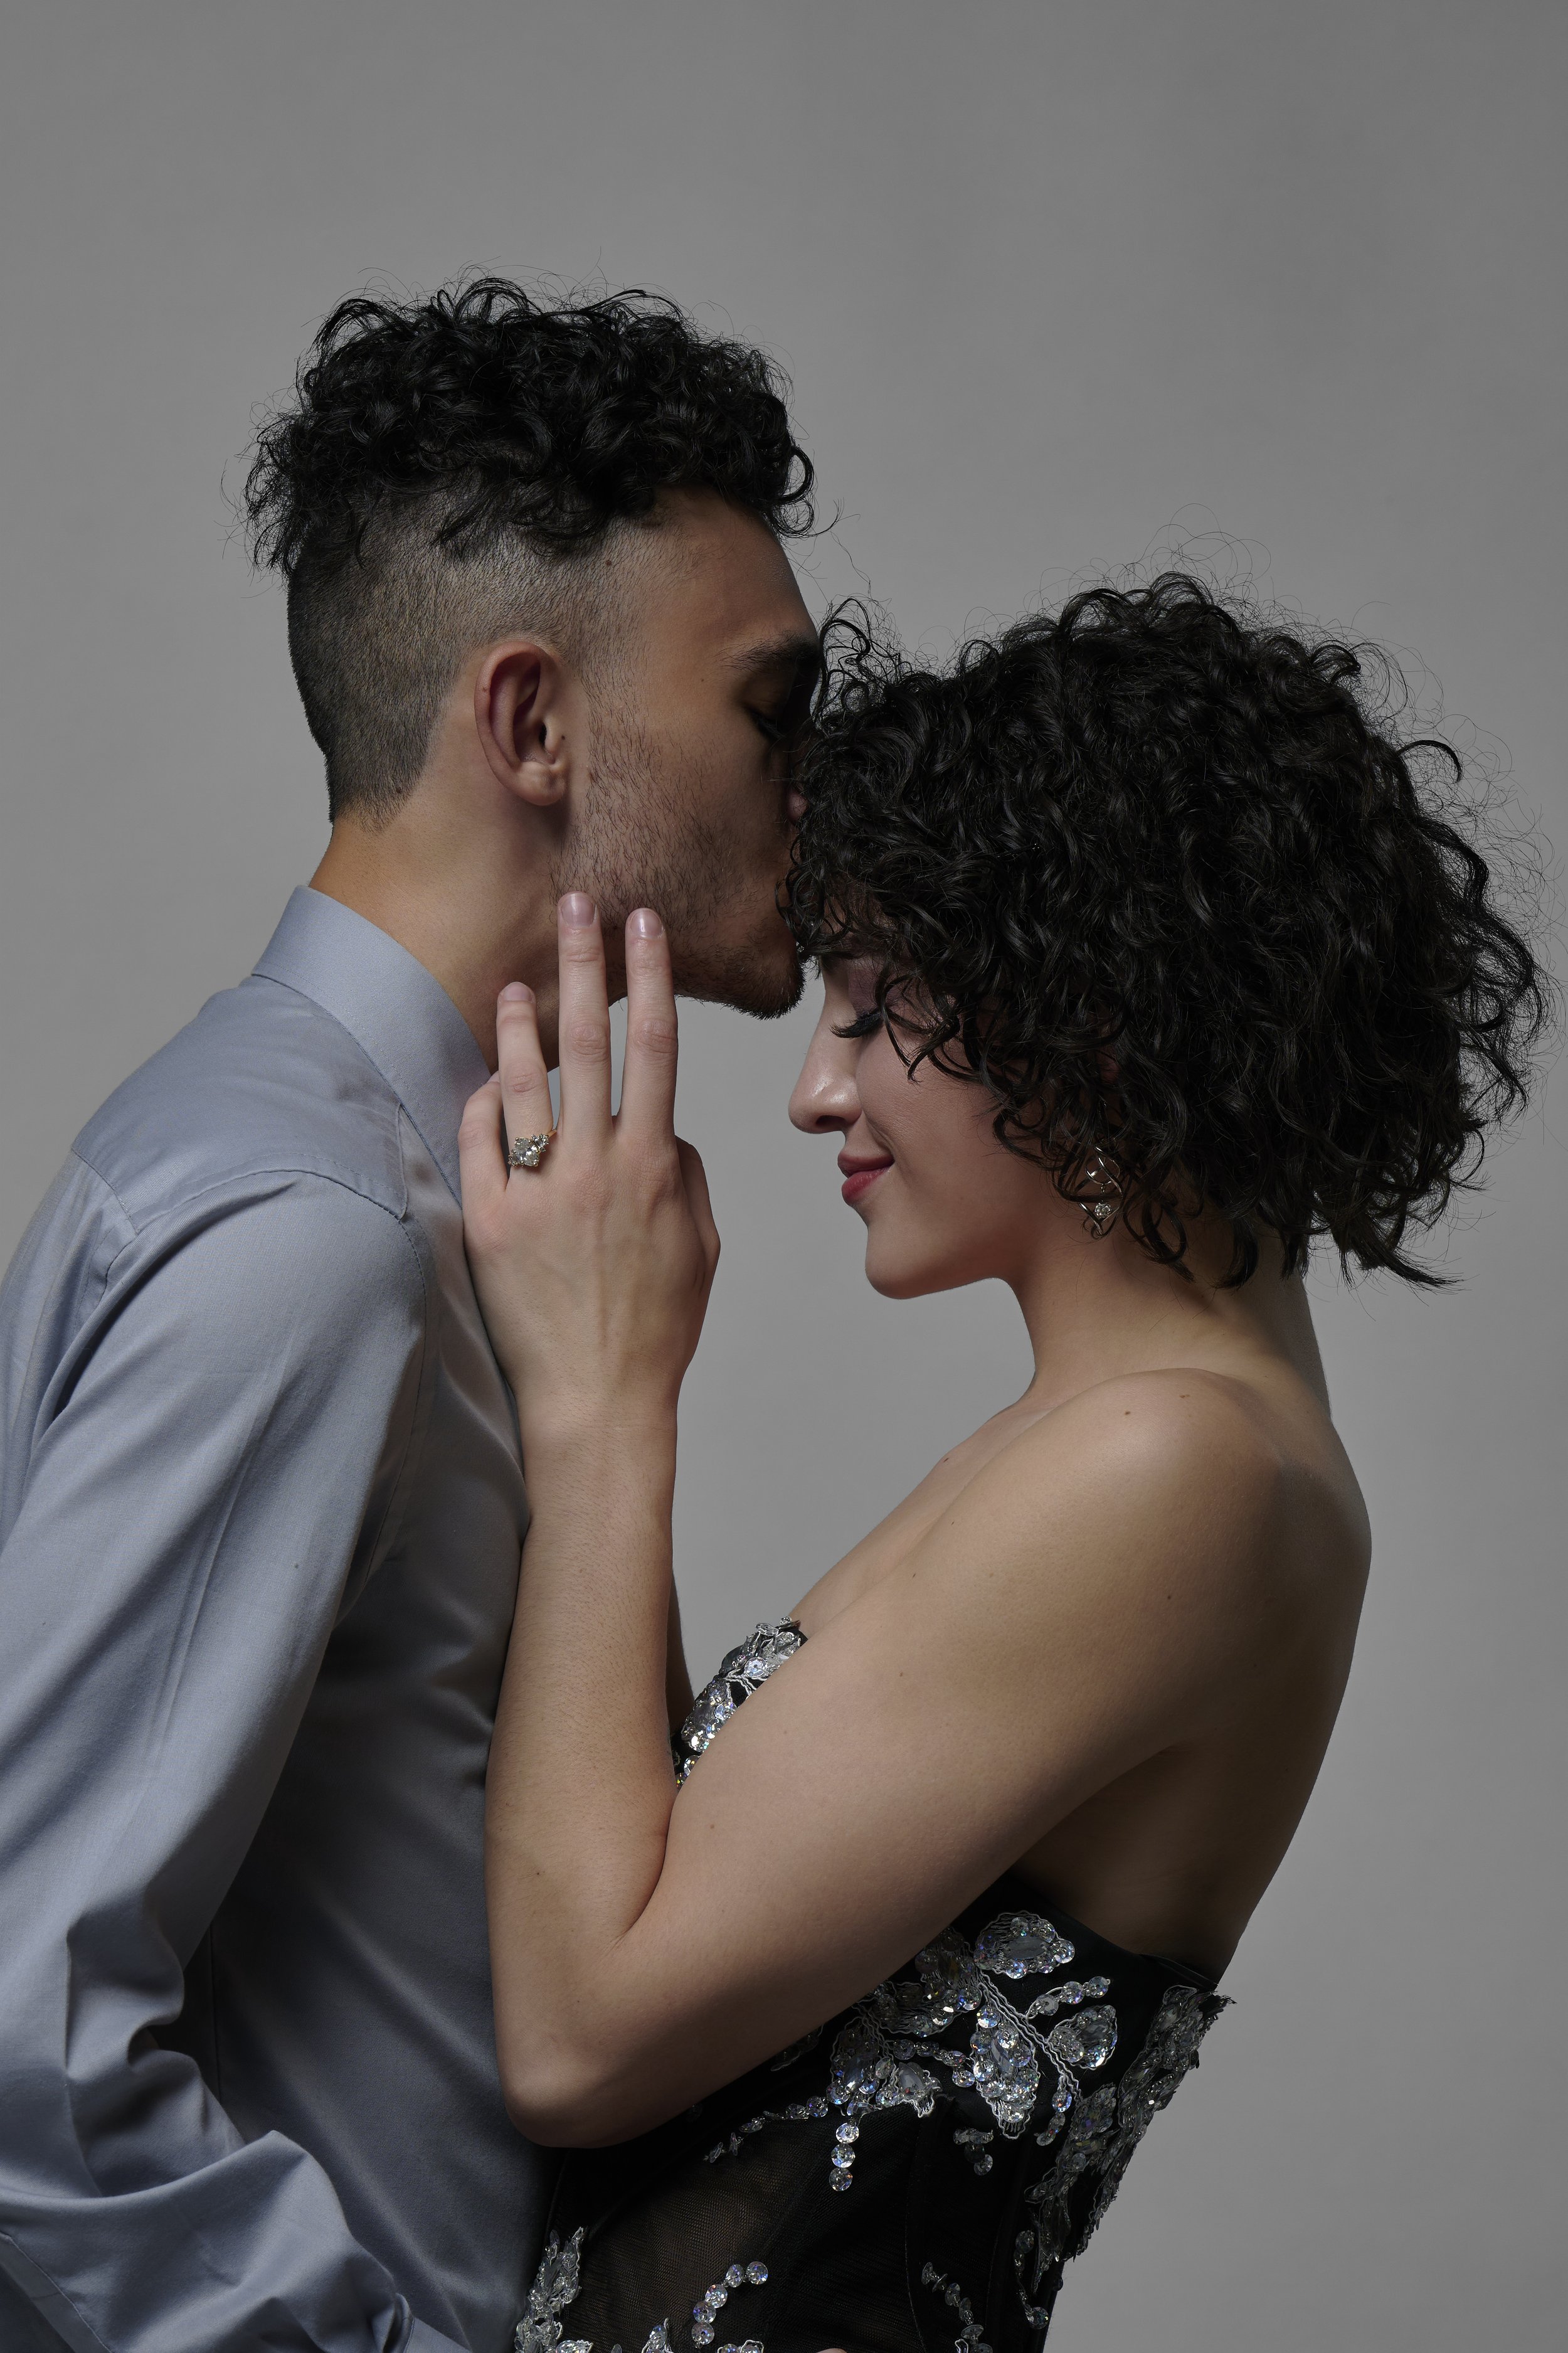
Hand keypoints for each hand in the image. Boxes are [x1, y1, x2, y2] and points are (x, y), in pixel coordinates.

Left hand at [459, 896, 719, 1442]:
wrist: (598, 1400)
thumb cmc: (657, 1329)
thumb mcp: (701, 1247)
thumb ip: (687, 1175)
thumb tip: (664, 1127)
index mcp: (655, 1167)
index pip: (656, 1048)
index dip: (650, 977)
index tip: (644, 924)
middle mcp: (597, 1167)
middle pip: (591, 1041)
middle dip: (585, 963)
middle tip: (576, 902)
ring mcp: (540, 1191)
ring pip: (526, 1082)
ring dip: (521, 1022)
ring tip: (517, 980)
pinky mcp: (491, 1222)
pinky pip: (479, 1142)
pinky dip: (482, 1103)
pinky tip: (484, 1077)